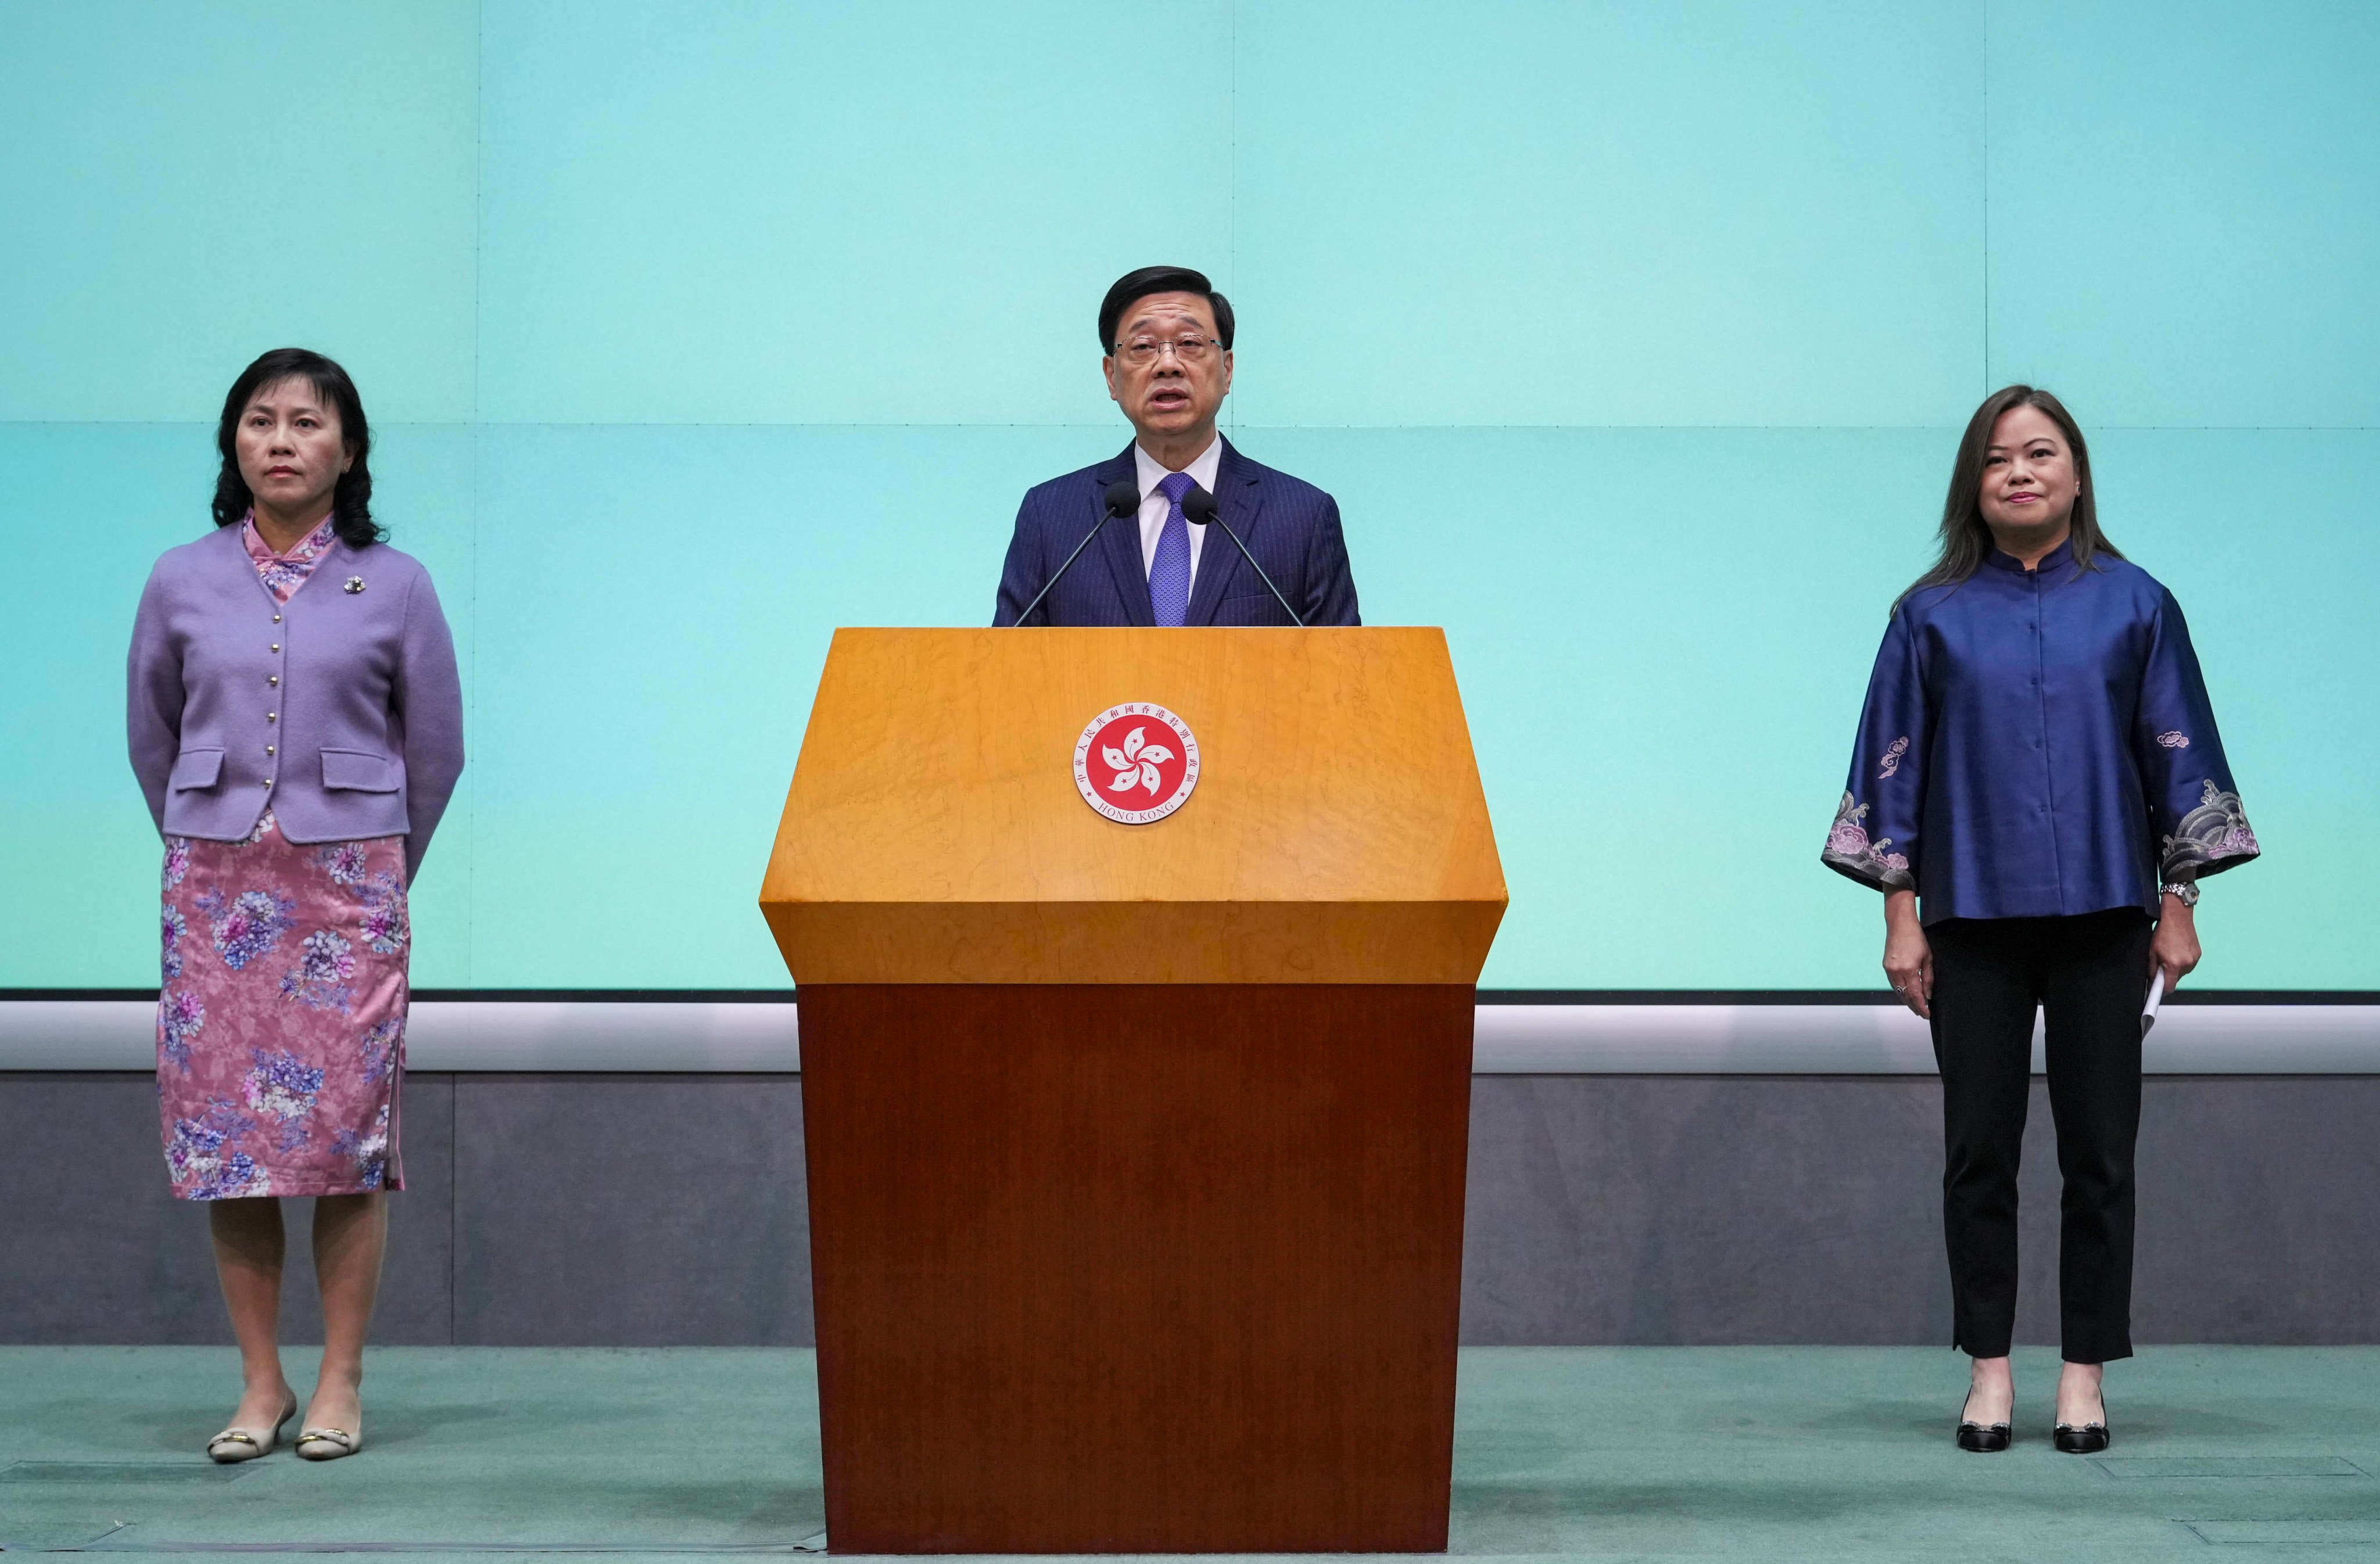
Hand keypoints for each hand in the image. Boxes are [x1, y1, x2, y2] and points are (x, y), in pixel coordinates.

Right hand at [1882, 888, 1931, 1018]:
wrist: (1900, 925)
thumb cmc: (1916, 938)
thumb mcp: (1928, 958)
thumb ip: (1928, 978)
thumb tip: (1928, 994)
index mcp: (1910, 969)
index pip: (1915, 995)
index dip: (1921, 1006)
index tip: (1927, 1014)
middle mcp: (1897, 971)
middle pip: (1905, 996)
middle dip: (1914, 1006)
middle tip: (1922, 1013)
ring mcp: (1889, 969)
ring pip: (1898, 991)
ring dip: (1906, 1000)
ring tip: (1915, 1006)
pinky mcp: (1886, 966)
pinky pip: (1893, 984)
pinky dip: (1900, 991)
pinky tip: (1906, 994)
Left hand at [2151, 895, 2200, 992]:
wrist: (2177, 917)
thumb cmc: (2163, 932)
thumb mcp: (2152, 952)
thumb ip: (2152, 969)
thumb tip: (2153, 981)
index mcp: (2174, 964)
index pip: (2169, 987)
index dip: (2162, 991)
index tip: (2157, 994)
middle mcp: (2187, 964)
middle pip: (2175, 979)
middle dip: (2167, 975)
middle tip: (2161, 963)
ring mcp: (2194, 959)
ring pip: (2182, 972)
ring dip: (2175, 968)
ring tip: (2170, 953)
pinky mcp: (2198, 955)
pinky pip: (2188, 964)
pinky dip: (2182, 961)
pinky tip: (2177, 950)